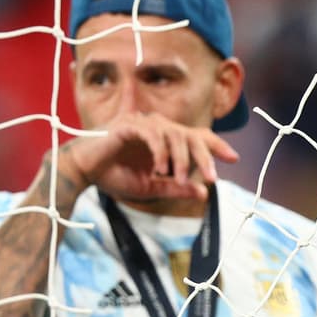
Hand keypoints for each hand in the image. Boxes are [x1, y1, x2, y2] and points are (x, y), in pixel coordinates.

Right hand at [59, 112, 239, 201]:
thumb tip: (204, 193)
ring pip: (174, 135)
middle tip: (211, 177)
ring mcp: (143, 123)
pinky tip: (161, 170)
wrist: (82, 172)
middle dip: (204, 157)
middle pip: (191, 135)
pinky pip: (153, 135)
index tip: (234, 158)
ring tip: (177, 178)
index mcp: (165, 139)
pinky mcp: (128, 124)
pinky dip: (161, 152)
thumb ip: (176, 189)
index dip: (216, 145)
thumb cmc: (114, 176)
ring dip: (180, 159)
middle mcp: (157, 127)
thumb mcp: (151, 188)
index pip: (196, 137)